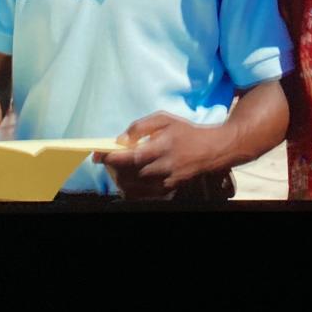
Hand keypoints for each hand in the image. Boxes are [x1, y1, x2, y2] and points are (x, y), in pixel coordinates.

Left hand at [95, 112, 232, 198]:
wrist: (212, 150)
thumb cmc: (185, 131)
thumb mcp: (165, 119)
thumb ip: (141, 126)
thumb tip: (121, 139)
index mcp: (163, 145)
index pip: (132, 155)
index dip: (112, 157)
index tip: (98, 155)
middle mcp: (166, 165)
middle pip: (132, 172)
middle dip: (114, 167)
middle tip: (104, 160)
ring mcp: (168, 179)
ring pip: (136, 184)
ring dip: (121, 177)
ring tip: (116, 168)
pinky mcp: (171, 188)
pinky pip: (145, 192)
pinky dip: (132, 187)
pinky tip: (128, 178)